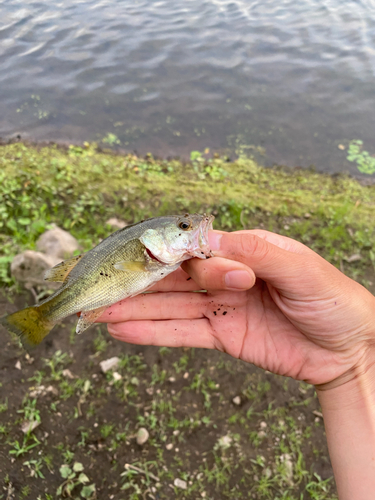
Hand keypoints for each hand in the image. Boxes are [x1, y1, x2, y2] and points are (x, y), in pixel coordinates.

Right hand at [98, 230, 374, 388]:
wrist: (350, 348)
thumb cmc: (334, 299)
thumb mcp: (302, 269)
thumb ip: (258, 253)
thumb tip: (212, 245)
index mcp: (244, 250)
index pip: (195, 249)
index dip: (165, 256)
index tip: (136, 264)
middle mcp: (227, 276)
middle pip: (173, 278)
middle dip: (136, 282)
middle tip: (97, 287)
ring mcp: (222, 306)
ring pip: (170, 306)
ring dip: (133, 308)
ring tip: (95, 312)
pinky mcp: (222, 335)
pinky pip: (182, 333)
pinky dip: (152, 332)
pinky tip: (122, 331)